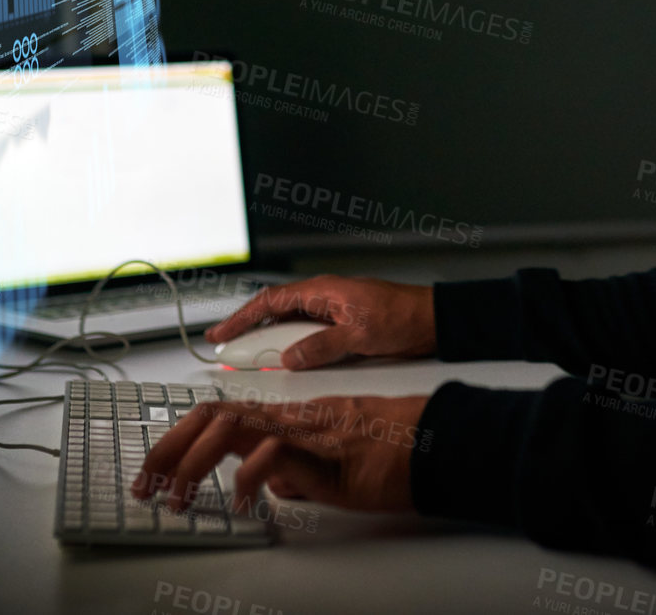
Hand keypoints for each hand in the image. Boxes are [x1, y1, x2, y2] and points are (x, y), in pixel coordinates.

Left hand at [133, 394, 429, 513]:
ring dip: (193, 461)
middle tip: (146, 485)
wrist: (435, 443)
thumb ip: (295, 472)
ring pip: (229, 425)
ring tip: (177, 498)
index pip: (220, 417)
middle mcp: (288, 418)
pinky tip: (242, 504)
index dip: (180, 439)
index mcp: (287, 422)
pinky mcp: (323, 447)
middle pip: (211, 415)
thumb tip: (268, 485)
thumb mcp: (330, 474)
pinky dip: (248, 478)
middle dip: (169, 447)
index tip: (155, 471)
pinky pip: (272, 453)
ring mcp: (303, 429)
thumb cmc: (393, 455)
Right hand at [205, 276, 435, 369]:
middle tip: (229, 355)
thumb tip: (289, 358)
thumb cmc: (403, 317)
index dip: (240, 319)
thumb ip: (321, 348)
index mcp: (322, 291)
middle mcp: (323, 298)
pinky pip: (306, 335)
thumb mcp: (359, 336)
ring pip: (289, 326)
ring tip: (251, 363)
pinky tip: (286, 363)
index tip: (220, 335)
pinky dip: (291, 349)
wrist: (435, 320)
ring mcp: (331, 312)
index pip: (269, 302)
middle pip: (274, 314)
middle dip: (248, 334)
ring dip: (269, 343)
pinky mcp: (341, 326)